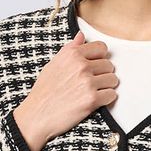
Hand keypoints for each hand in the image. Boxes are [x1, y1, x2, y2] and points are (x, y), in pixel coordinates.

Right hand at [12, 30, 117, 150]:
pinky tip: (95, 101)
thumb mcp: (53, 64)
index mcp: (72, 54)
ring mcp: (87, 82)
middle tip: (92, 83)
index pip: (102, 47)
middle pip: (109, 65)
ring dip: (106, 87)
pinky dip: (106, 99)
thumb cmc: (44, 91)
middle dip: (103, 74)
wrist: (37, 115)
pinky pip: (111, 95)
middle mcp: (80, 65)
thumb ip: (70, 49)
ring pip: (113, 80)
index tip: (95, 66)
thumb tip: (81, 36)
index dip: (100, 58)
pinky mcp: (92, 99)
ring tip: (93, 92)